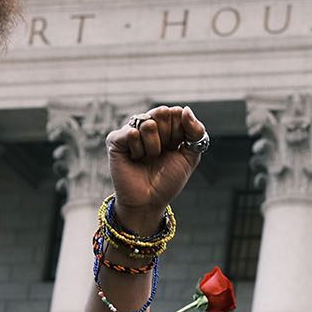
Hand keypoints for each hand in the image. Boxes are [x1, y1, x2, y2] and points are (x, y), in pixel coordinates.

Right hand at [106, 105, 206, 234]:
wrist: (149, 202)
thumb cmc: (167, 181)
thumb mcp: (189, 157)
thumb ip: (196, 133)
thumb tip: (185, 109)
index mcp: (166, 126)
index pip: (176, 112)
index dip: (179, 132)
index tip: (175, 148)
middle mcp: (147, 125)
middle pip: (162, 112)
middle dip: (167, 137)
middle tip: (160, 154)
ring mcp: (131, 131)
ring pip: (148, 123)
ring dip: (153, 147)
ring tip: (147, 159)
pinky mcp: (115, 140)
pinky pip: (131, 133)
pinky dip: (138, 150)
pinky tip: (135, 159)